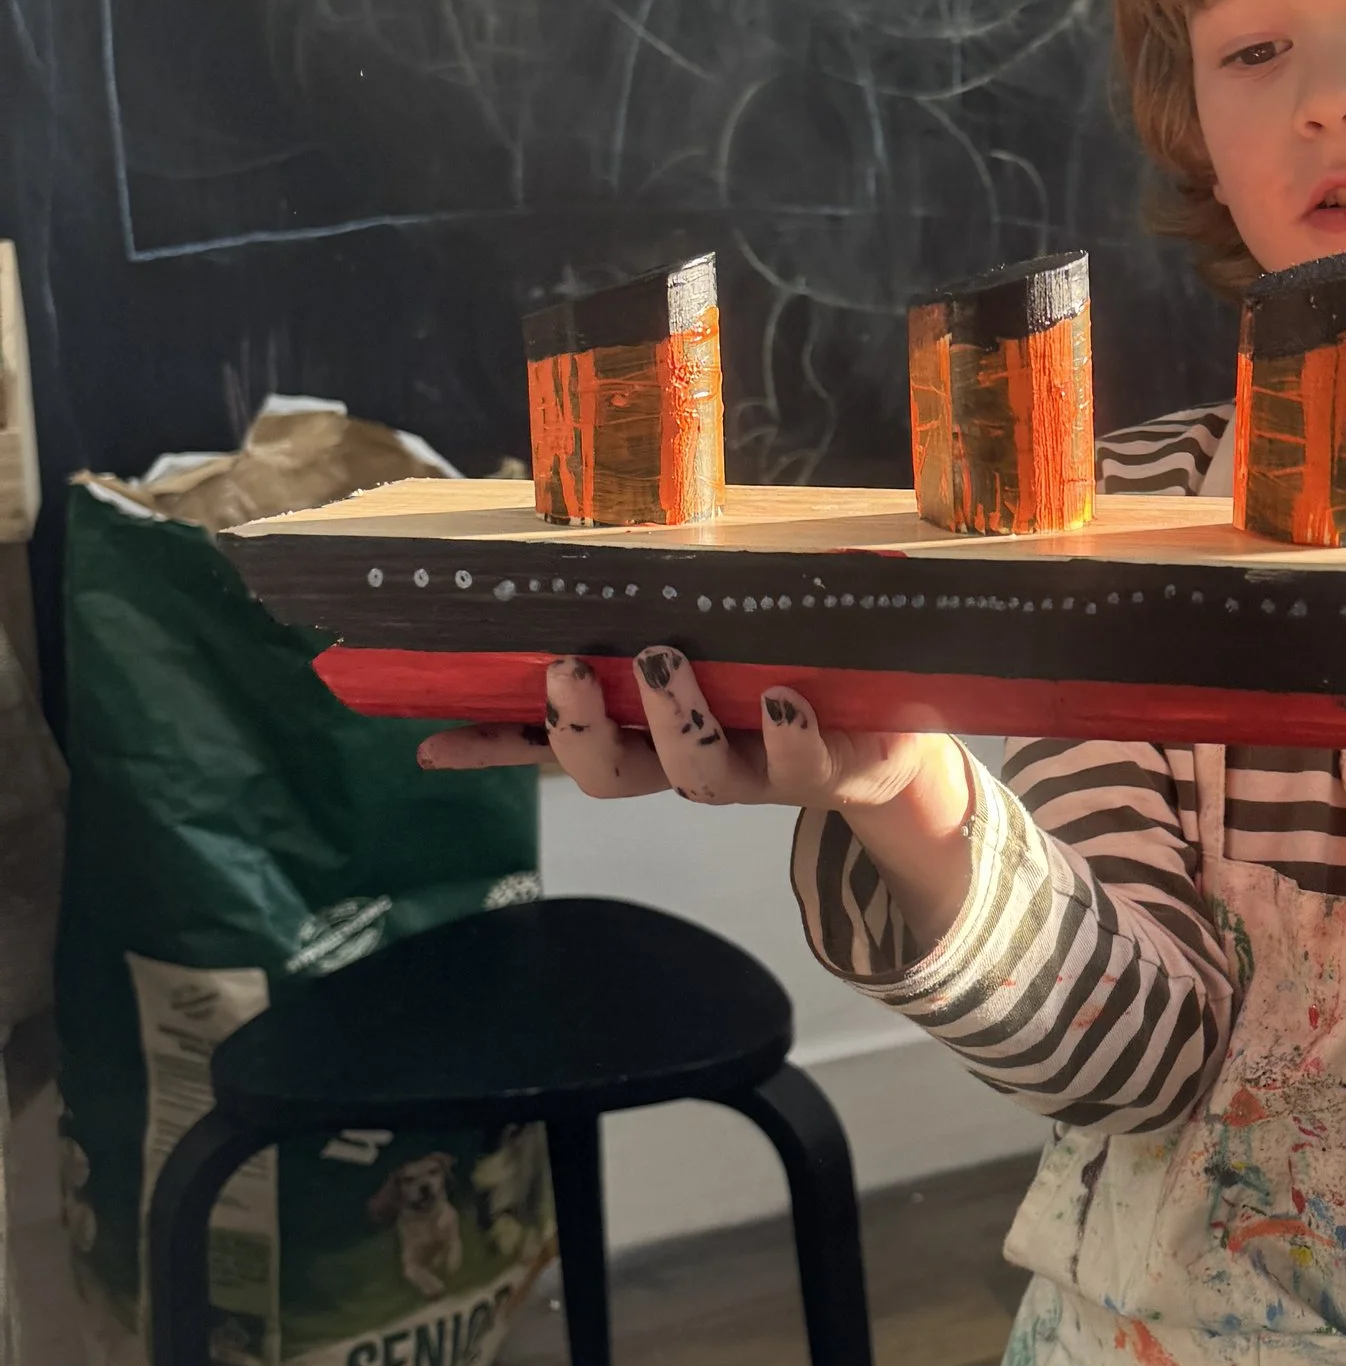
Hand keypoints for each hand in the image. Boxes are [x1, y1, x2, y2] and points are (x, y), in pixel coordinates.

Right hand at [420, 653, 975, 956]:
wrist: (892, 744)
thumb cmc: (777, 686)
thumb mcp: (706, 659)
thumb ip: (642, 635)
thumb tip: (566, 591)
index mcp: (649, 740)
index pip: (556, 751)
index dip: (497, 751)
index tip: (433, 742)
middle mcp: (691, 764)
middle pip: (612, 773)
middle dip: (583, 725)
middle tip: (569, 667)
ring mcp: (755, 773)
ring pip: (696, 772)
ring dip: (673, 718)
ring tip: (663, 658)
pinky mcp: (825, 769)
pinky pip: (800, 762)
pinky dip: (786, 730)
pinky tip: (780, 697)